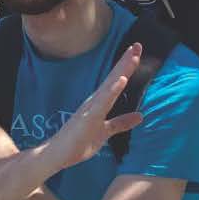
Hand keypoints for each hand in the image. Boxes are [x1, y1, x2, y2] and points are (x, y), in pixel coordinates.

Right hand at [45, 46, 144, 167]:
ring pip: (109, 85)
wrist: (58, 154)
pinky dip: (112, 90)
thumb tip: (140, 116)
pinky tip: (121, 80)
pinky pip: (102, 102)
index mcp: (99, 103)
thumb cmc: (78, 142)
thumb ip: (121, 123)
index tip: (137, 51)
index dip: (126, 67)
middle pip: (114, 78)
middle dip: (125, 61)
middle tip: (138, 45)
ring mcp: (91, 108)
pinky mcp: (88, 117)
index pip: (116, 81)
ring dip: (121, 71)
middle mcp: (95, 101)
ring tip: (132, 57)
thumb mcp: (105, 132)